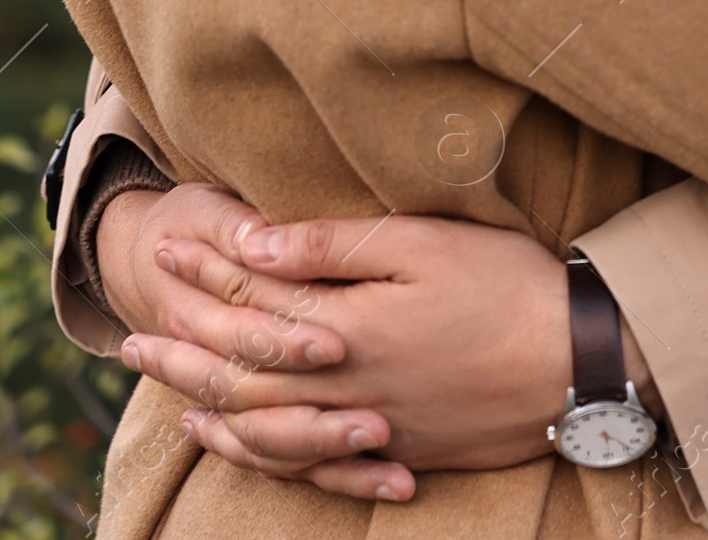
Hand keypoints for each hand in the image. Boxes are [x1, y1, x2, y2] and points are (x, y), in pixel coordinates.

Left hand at [107, 194, 655, 493]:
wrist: (577, 361)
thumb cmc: (503, 285)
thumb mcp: (420, 244)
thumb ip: (333, 246)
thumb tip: (253, 239)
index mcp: (344, 326)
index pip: (254, 298)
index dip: (205, 272)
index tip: (164, 249)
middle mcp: (343, 386)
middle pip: (243, 372)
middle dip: (184, 351)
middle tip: (130, 343)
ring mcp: (369, 426)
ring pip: (267, 429)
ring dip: (213, 409)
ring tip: (171, 397)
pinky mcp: (396, 450)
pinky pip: (309, 468)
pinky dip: (267, 456)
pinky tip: (250, 446)